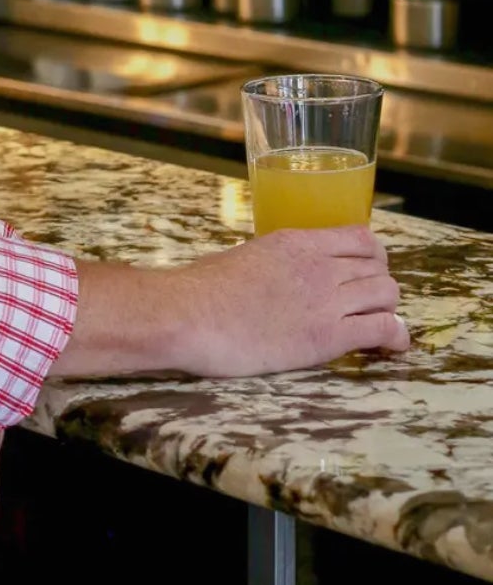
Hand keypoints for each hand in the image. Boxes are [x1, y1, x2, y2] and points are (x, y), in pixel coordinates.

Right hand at [59, 224, 406, 380]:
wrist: (188, 316)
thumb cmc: (200, 290)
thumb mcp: (245, 257)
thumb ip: (275, 262)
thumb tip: (277, 276)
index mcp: (298, 242)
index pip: (361, 238)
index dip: (371, 257)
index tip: (364, 272)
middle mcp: (319, 266)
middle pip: (379, 267)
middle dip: (380, 285)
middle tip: (367, 304)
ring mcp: (326, 300)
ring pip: (388, 295)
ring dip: (388, 310)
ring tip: (377, 325)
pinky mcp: (328, 336)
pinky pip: (384, 330)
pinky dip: (395, 338)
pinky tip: (391, 346)